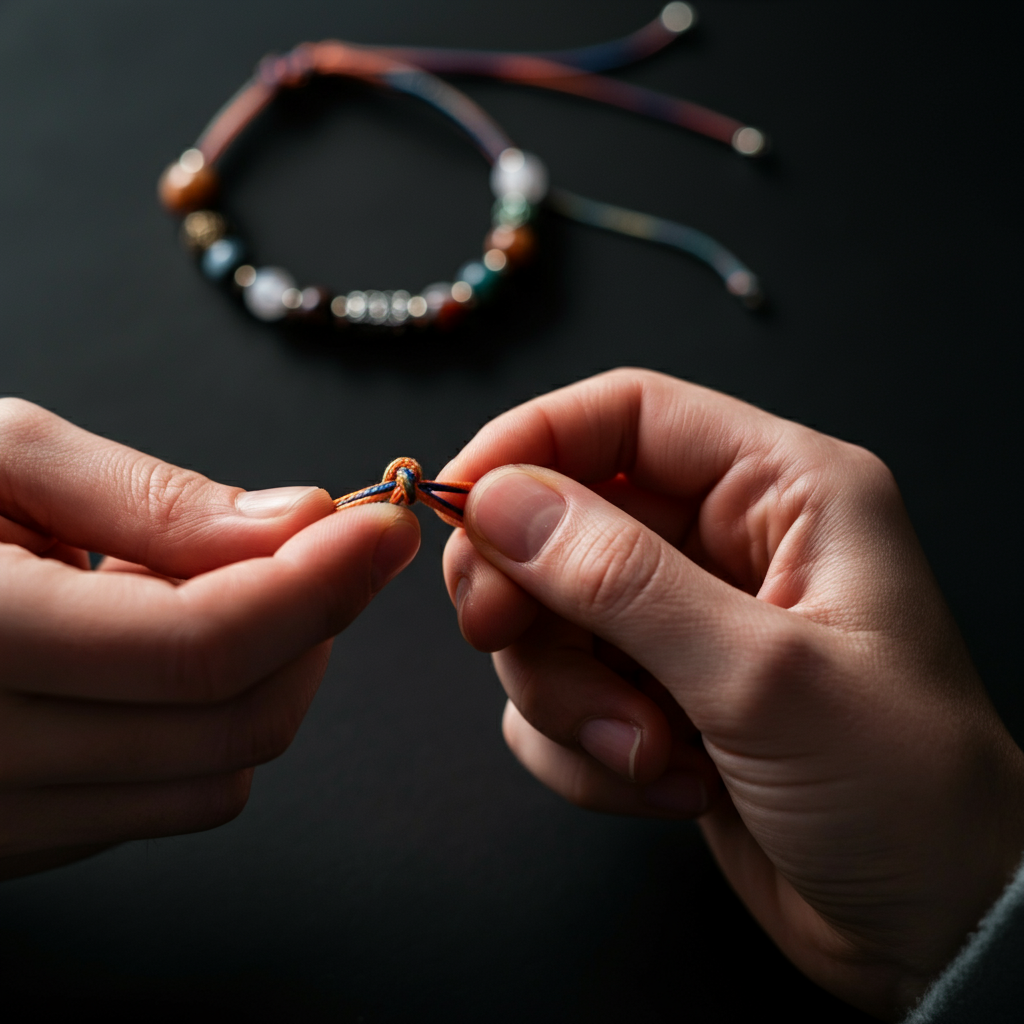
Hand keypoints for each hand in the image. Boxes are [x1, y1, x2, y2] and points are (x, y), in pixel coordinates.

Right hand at [0, 398, 418, 879]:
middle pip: (233, 722)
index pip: (198, 645)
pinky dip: (213, 723)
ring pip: (220, 777)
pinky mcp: (18, 842)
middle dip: (313, 627)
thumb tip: (300, 525)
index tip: (381, 527)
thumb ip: (149, 500)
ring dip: (270, 677)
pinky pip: (173, 800)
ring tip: (219, 590)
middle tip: (320, 549)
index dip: (316, 583)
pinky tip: (168, 654)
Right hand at [440, 368, 1023, 1019]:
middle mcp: (726, 542)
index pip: (625, 414)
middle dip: (529, 593)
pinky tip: (673, 787)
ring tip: (653, 753)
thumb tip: (500, 502)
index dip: (528, 444)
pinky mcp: (653, 696)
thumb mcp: (761, 678)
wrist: (933, 931)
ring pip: (548, 617)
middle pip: (564, 516)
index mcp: (781, 489)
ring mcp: (683, 623)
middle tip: (503, 637)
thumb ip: (621, 581)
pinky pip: (560, 696)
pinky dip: (587, 749)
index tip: (458, 505)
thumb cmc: (906, 795)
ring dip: (571, 695)